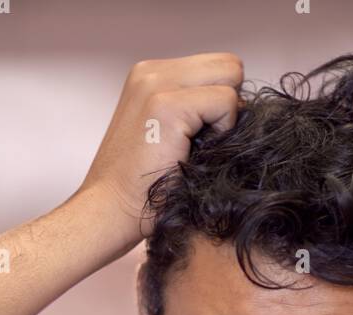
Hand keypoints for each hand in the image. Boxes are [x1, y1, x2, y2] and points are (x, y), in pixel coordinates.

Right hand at [76, 53, 242, 258]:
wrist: (109, 211)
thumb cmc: (143, 188)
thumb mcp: (169, 135)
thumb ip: (197, 109)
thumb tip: (243, 106)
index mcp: (151, 75)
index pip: (217, 67)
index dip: (222, 101)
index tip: (204, 136)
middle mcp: (151, 71)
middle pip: (229, 66)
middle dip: (229, 104)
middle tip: (206, 142)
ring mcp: (156, 83)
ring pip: (230, 77)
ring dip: (225, 117)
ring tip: (196, 148)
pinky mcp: (166, 104)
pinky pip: (226, 101)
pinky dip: (222, 130)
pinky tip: (194, 153)